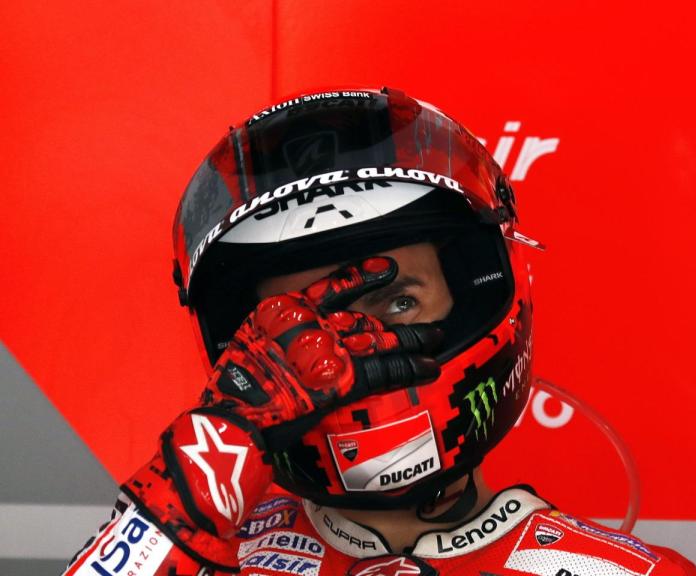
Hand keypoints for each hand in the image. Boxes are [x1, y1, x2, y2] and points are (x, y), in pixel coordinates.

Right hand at [122, 257, 441, 568]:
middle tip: (426, 320)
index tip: (387, 269)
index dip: (362, 277)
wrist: (231, 419)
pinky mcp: (341, 377)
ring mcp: (327, 348)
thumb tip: (295, 347)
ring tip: (438, 337)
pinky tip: (429, 367)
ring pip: (380, 338)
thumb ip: (279, 340)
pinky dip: (408, 368)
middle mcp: (310, 322)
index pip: (331, 287)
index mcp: (285, 310)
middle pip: (363, 318)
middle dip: (396, 323)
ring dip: (412, 340)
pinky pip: (383, 369)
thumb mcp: (253, 347)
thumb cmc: (237, 390)